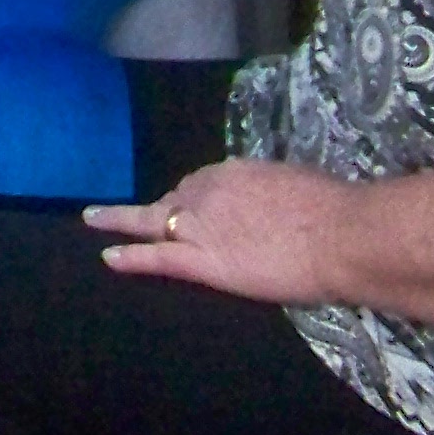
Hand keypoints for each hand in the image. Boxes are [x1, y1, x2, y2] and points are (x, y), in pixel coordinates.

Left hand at [83, 158, 357, 307]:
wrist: (339, 235)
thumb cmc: (332, 211)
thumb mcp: (295, 186)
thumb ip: (273, 196)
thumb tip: (277, 207)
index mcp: (234, 173)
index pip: (203, 185)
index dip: (197, 198)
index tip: (196, 205)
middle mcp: (208, 193)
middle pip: (175, 200)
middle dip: (162, 209)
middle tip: (145, 217)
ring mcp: (201, 227)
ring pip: (151, 221)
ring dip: (121, 221)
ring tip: (94, 220)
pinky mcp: (204, 261)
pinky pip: (158, 257)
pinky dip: (131, 257)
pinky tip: (108, 257)